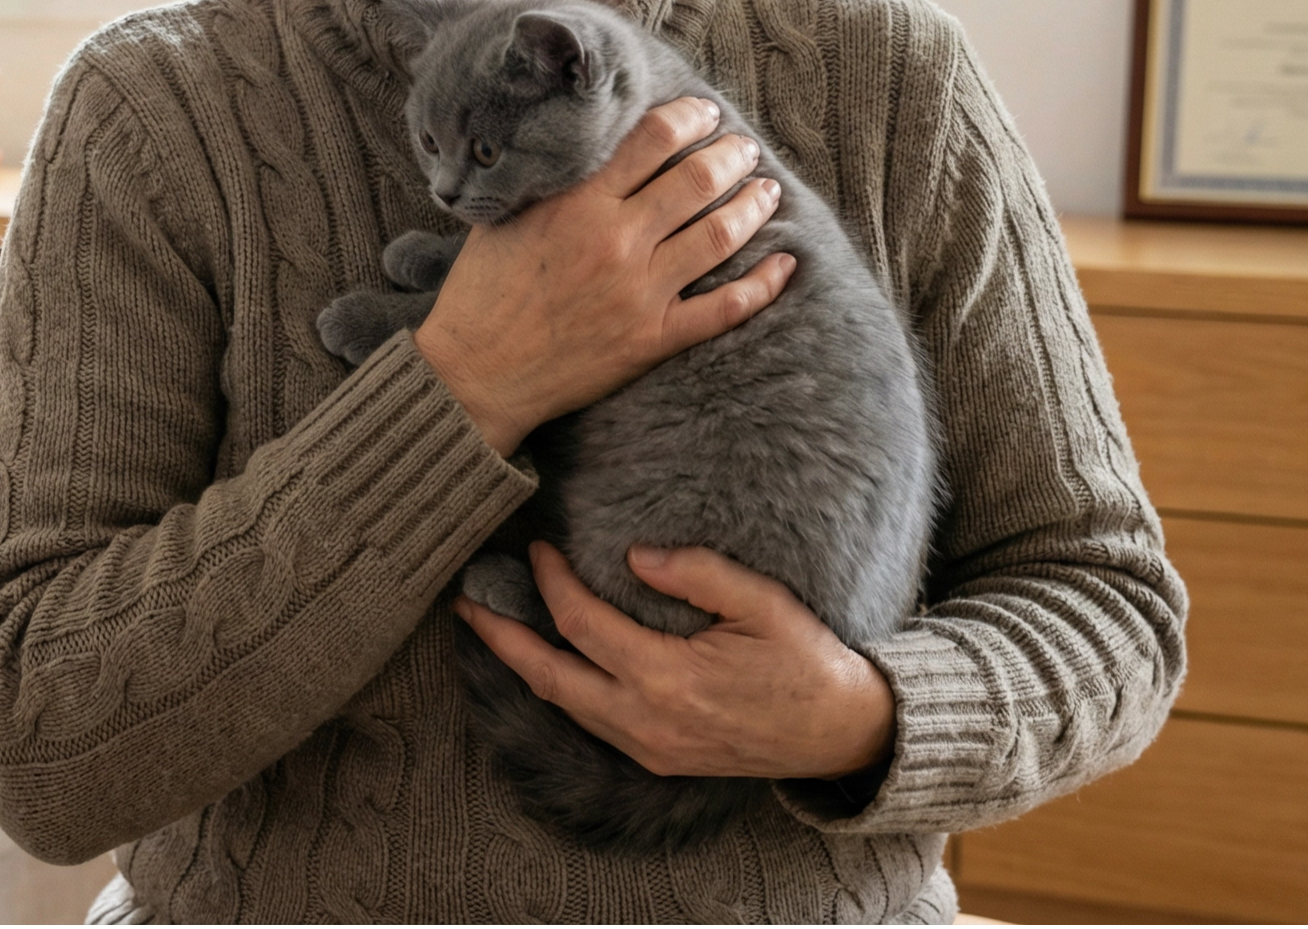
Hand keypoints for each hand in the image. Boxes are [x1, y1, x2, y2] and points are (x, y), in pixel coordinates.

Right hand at [414, 98, 794, 453]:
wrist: (473, 374)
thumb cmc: (481, 291)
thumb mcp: (504, 215)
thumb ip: (548, 179)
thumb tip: (582, 143)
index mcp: (577, 202)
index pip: (653, 140)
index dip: (689, 118)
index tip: (705, 113)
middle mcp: (616, 240)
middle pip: (697, 180)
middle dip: (731, 155)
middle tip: (744, 148)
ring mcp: (639, 291)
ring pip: (719, 235)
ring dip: (752, 206)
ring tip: (766, 190)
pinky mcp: (652, 339)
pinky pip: (723, 309)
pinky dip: (762, 285)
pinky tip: (785, 266)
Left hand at [456, 541, 894, 781]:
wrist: (841, 734)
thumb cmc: (806, 662)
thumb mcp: (762, 604)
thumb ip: (697, 574)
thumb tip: (634, 555)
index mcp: (668, 679)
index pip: (582, 626)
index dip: (551, 584)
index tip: (538, 548)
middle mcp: (647, 721)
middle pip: (549, 677)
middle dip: (502, 638)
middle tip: (466, 602)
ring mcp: (649, 748)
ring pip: (565, 705)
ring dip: (524, 665)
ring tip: (491, 628)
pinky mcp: (658, 759)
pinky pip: (591, 722)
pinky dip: (559, 689)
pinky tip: (547, 663)